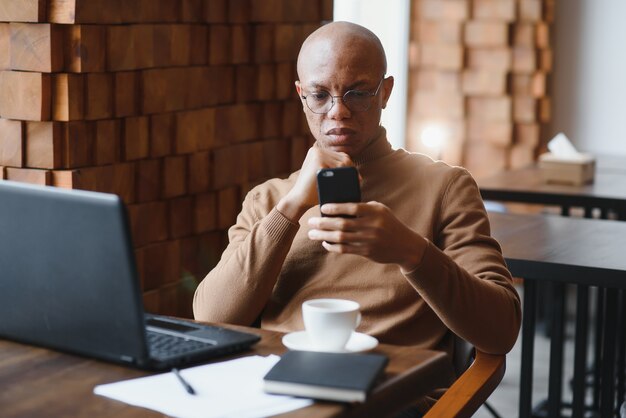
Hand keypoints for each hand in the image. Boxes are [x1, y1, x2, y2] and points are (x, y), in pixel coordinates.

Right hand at [277, 145, 353, 220]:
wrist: (299, 199)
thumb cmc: (313, 190)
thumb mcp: (323, 176)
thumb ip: (334, 169)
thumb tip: (356, 171)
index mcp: (317, 151)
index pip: (341, 155)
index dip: (351, 166)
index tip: (357, 177)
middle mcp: (316, 150)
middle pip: (344, 157)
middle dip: (352, 169)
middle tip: (358, 181)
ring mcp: (317, 154)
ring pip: (343, 162)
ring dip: (349, 173)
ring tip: (354, 183)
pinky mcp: (318, 161)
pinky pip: (339, 167)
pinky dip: (345, 176)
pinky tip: (347, 183)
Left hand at [307, 201, 427, 271]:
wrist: (405, 246)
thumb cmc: (389, 224)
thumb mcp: (381, 211)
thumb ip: (364, 208)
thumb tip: (339, 206)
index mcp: (375, 211)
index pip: (352, 207)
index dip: (335, 207)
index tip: (322, 207)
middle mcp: (372, 225)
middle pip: (342, 223)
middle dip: (323, 222)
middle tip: (310, 221)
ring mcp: (369, 240)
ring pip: (341, 237)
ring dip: (323, 235)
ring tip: (312, 233)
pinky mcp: (367, 252)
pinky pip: (345, 249)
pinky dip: (333, 246)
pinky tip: (325, 242)